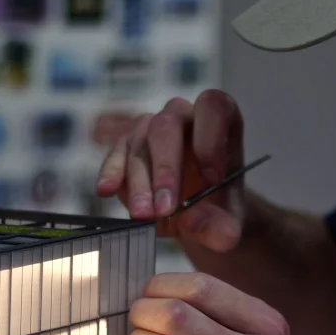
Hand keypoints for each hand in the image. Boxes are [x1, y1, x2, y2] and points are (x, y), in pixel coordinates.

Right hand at [95, 90, 245, 252]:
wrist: (195, 215)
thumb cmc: (216, 206)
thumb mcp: (227, 223)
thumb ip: (221, 227)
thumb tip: (196, 222)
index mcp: (219, 123)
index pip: (214, 108)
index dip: (211, 138)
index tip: (211, 179)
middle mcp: (183, 118)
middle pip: (168, 126)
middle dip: (165, 169)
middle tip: (166, 208)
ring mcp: (152, 129)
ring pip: (139, 142)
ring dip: (139, 181)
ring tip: (143, 214)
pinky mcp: (128, 145)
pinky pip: (117, 152)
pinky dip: (112, 171)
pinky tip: (108, 190)